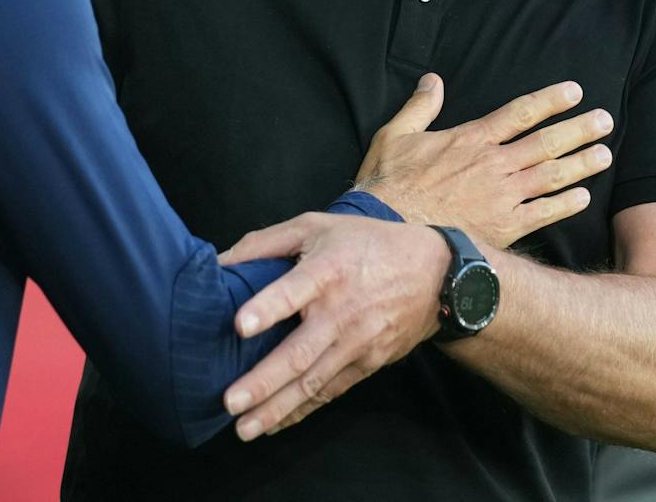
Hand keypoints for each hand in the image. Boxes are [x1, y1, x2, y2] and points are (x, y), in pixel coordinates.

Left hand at [217, 214, 446, 440]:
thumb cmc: (366, 243)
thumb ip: (266, 242)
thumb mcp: (317, 226)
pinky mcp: (367, 363)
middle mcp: (340, 311)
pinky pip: (330, 391)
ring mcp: (356, 342)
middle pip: (299, 352)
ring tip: (245, 429)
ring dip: (277, 408)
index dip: (267, 308)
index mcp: (326, 270)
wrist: (435, 275)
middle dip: (263, 381)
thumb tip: (219, 262)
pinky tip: (277, 425)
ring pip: (312, 381)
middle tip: (230, 402)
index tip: (240, 326)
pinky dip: (303, 410)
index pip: (293, 291)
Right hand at [354, 75, 610, 247]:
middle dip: (578, 129)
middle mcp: (494, 164)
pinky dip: (565, 204)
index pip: (520, 113)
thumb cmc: (390, 184)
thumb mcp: (395, 135)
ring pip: (551, 175)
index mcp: (471, 139)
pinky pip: (544, 213)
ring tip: (605, 154)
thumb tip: (432, 80)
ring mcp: (502, 196)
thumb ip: (419, 107)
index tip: (575, 92)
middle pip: (546, 141)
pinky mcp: (504, 227)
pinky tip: (583, 197)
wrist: (392, 230)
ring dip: (581, 163)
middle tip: (605, 121)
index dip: (550, 100)